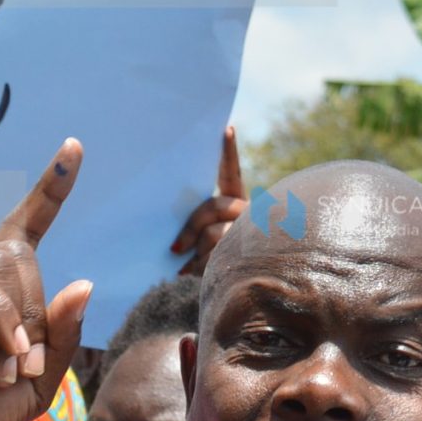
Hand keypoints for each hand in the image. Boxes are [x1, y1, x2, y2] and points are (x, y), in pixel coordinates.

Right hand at [0, 142, 91, 420]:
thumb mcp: (36, 385)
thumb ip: (60, 338)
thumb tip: (82, 283)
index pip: (24, 229)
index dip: (50, 189)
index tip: (74, 147)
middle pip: (19, 255)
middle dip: (37, 312)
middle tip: (27, 367)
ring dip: (19, 323)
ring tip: (9, 371)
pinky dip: (0, 319)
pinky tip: (4, 356)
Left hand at [170, 124, 246, 273]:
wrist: (235, 291)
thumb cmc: (207, 260)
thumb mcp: (198, 238)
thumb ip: (192, 224)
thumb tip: (173, 233)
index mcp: (235, 201)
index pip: (231, 173)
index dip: (229, 153)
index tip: (226, 129)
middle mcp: (246, 213)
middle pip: (214, 206)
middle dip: (191, 227)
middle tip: (174, 247)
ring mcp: (248, 233)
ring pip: (216, 234)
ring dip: (197, 253)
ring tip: (182, 267)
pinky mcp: (245, 253)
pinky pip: (216, 256)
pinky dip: (198, 268)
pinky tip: (187, 274)